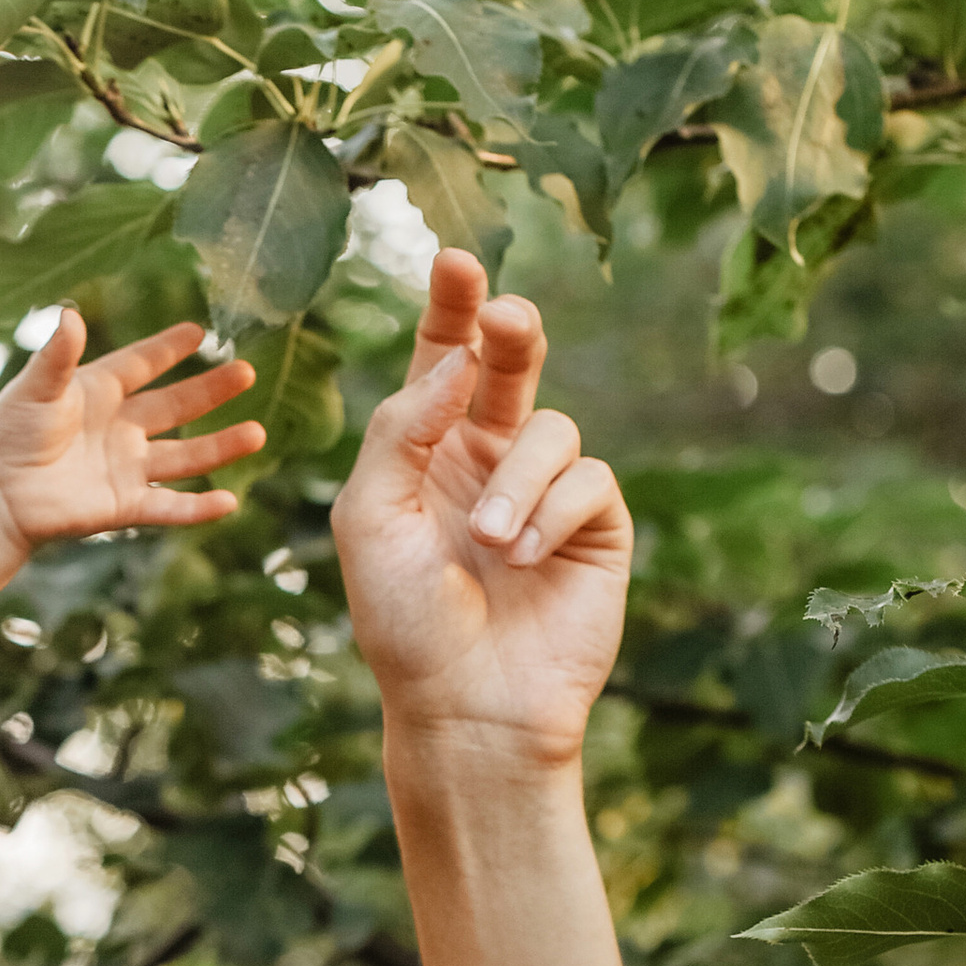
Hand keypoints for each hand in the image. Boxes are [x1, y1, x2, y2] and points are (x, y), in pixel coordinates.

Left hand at [0, 309, 265, 555]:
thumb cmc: (8, 435)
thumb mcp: (35, 389)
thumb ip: (58, 355)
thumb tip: (70, 314)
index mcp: (98, 391)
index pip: (142, 364)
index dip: (168, 348)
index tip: (199, 331)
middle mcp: (119, 428)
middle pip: (176, 406)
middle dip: (212, 391)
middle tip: (246, 372)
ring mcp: (125, 467)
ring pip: (185, 456)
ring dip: (221, 446)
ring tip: (258, 433)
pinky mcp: (124, 505)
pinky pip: (169, 506)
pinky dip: (198, 508)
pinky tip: (229, 503)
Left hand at [329, 249, 631, 775]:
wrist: (462, 705)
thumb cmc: (402, 621)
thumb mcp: (369, 518)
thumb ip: (400, 431)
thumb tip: (454, 357)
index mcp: (427, 451)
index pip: (443, 359)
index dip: (451, 307)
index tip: (454, 259)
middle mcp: (490, 459)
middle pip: (512, 363)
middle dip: (512, 331)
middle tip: (506, 315)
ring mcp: (546, 491)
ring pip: (551, 429)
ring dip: (517, 481)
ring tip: (491, 544)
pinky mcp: (596, 525)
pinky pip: (587, 479)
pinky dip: (551, 514)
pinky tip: (523, 559)